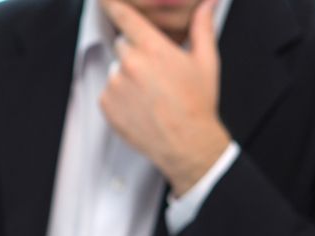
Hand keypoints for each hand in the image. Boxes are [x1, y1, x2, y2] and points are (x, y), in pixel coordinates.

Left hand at [99, 0, 231, 195]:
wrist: (185, 143)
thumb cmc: (197, 103)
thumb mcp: (206, 61)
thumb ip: (202, 28)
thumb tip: (208, 4)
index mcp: (153, 49)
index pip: (125, 17)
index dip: (112, 4)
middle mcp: (130, 64)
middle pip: (122, 45)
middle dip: (135, 52)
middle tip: (154, 72)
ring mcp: (115, 85)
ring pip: (116, 70)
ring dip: (127, 76)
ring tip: (149, 94)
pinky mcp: (106, 105)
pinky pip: (108, 91)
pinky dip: (119, 96)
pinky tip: (139, 106)